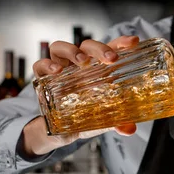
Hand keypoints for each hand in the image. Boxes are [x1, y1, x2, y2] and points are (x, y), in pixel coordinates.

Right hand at [23, 35, 140, 156]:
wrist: (62, 131)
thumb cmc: (86, 116)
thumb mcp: (103, 120)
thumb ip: (117, 122)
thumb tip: (129, 129)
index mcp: (97, 68)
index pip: (110, 48)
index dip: (121, 43)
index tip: (133, 42)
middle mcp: (78, 64)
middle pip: (87, 45)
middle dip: (100, 48)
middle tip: (111, 58)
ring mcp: (59, 68)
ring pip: (60, 47)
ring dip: (72, 50)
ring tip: (82, 60)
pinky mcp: (43, 78)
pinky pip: (40, 65)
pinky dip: (47, 65)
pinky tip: (57, 71)